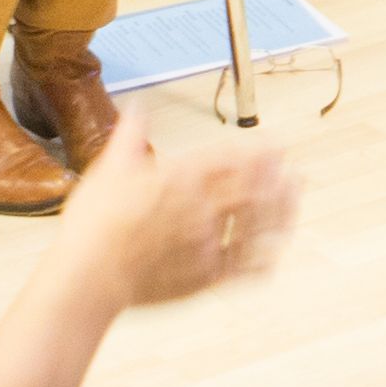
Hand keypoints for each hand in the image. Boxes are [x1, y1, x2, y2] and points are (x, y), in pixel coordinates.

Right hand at [70, 106, 298, 305]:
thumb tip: (138, 108)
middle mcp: (201, 209)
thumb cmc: (94, 224)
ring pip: (254, 227)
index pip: (229, 160)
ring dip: (279, 214)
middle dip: (276, 180)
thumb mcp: (109, 169)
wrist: (90, 275)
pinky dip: (262, 261)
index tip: (276, 146)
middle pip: (251, 190)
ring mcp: (206, 244)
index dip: (257, 152)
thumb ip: (130, 137)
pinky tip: (274, 256)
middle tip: (295, 172)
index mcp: (180, 179)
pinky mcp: (203, 277)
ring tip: (293, 204)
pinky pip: (242, 268)